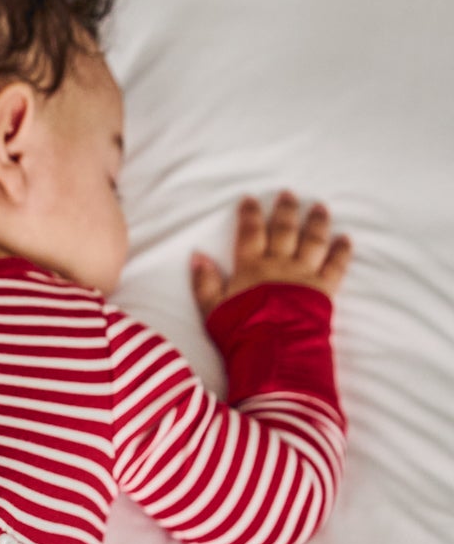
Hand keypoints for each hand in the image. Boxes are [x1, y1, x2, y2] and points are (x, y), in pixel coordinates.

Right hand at [190, 193, 351, 317]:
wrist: (272, 349)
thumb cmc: (240, 331)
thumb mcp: (212, 309)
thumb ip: (204, 282)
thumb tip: (198, 256)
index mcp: (251, 267)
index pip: (250, 233)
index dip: (249, 215)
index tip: (250, 200)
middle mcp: (279, 264)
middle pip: (284, 230)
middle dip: (285, 210)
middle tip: (288, 194)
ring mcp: (304, 274)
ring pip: (312, 240)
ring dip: (316, 222)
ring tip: (320, 207)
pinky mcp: (323, 288)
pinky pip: (336, 265)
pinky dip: (342, 251)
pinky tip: (346, 239)